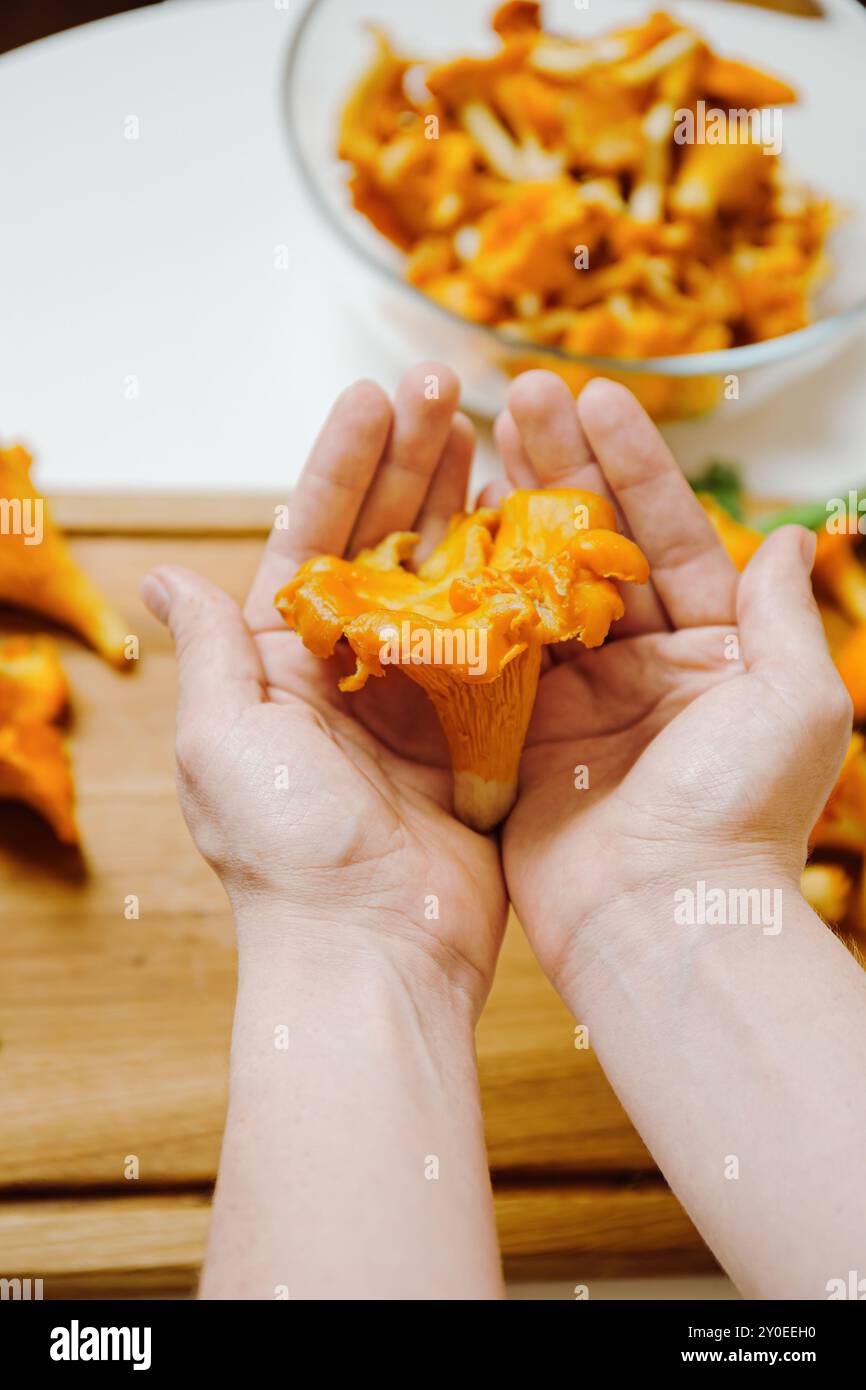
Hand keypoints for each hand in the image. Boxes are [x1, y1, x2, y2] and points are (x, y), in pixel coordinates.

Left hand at [141, 363, 506, 1014]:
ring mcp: (423, 698)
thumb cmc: (285, 853)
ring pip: (450, 579)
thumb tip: (165, 577)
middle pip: (387, 544)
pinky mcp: (482, 732)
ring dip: (469, 505)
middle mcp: (355, 671)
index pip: (313, 540)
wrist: (374, 951)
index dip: (342, 466)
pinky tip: (539, 526)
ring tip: (497, 432)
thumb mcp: (226, 743)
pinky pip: (505, 641)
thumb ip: (212, 654)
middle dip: (416, 464)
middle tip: (451, 389)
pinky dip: (521, 584)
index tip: (374, 396)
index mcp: (286, 664)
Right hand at [498, 372, 852, 990]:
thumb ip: (781, 616)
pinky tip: (445, 526)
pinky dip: (470, 590)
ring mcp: (575, 698)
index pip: (671, 537)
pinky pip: (492, 647)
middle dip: (562, 467)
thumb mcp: (794, 704)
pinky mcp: (516, 734)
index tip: (597, 397)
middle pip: (596, 547)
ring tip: (480, 434)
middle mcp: (642, 666)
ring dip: (510, 510)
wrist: (661, 919)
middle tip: (521, 392)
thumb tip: (791, 532)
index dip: (636, 466)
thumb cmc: (740, 814)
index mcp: (711, 653)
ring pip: (537, 584)